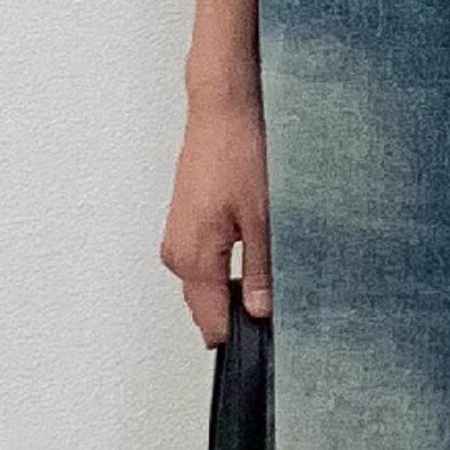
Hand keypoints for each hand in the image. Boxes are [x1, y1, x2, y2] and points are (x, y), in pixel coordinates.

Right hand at [162, 93, 271, 345]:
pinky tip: (248, 254)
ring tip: (263, 277)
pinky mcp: (183, 225)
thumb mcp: (265, 219)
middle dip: (236, 314)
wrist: (221, 112)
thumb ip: (262, 272)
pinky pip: (201, 264)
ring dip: (231, 290)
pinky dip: (223, 269)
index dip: (240, 334)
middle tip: (272, 307)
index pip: (212, 320)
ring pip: (204, 286)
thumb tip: (262, 310)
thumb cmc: (238, 152)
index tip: (265, 337)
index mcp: (194, 257)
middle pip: (205, 307)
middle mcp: (177, 253)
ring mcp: (177, 238)